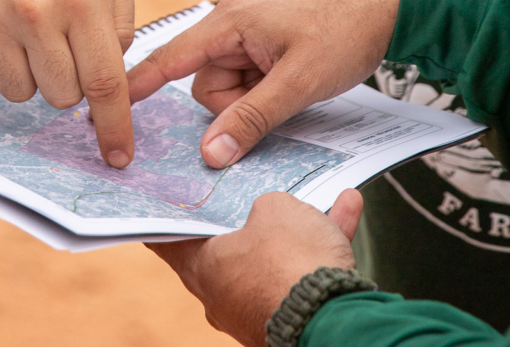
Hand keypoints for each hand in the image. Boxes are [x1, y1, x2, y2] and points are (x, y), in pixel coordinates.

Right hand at [0, 0, 137, 165]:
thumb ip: (120, 21)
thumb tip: (112, 75)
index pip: (104, 83)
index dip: (113, 126)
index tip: (118, 158)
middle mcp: (34, 12)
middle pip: (59, 96)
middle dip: (68, 78)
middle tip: (62, 39)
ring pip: (17, 92)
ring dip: (28, 72)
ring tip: (28, 25)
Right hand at [127, 0, 401, 166]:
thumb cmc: (347, 24)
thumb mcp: (300, 81)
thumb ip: (253, 118)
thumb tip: (209, 154)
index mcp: (230, 20)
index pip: (170, 57)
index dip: (141, 85)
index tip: (108, 106)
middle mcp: (235, 17)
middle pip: (210, 81)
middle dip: (237, 102)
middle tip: (280, 98)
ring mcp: (256, 22)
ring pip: (236, 79)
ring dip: (260, 93)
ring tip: (300, 82)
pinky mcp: (275, 28)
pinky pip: (256, 67)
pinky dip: (272, 82)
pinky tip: (301, 76)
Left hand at [148, 189, 364, 345]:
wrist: (330, 315)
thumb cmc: (287, 259)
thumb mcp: (274, 208)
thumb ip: (265, 205)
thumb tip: (271, 214)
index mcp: (203, 268)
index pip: (171, 239)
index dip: (169, 217)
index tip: (163, 203)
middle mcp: (224, 294)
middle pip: (229, 249)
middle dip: (244, 221)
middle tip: (245, 192)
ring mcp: (257, 308)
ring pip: (276, 258)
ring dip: (299, 228)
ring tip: (319, 197)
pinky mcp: (294, 316)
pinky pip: (305, 272)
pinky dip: (323, 246)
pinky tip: (346, 210)